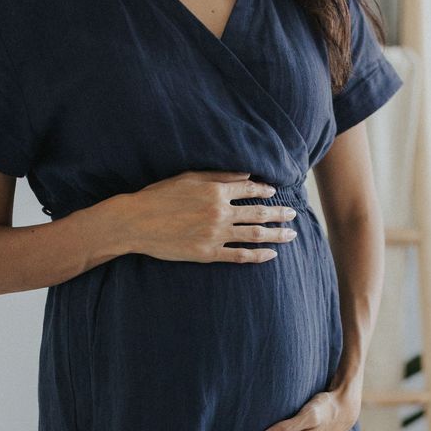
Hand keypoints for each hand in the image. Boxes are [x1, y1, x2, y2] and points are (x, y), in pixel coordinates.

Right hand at [120, 169, 297, 263]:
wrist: (137, 222)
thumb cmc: (159, 196)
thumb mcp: (189, 177)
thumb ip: (219, 176)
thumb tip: (246, 175)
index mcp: (215, 190)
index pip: (248, 189)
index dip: (264, 191)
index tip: (275, 193)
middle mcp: (219, 212)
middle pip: (257, 212)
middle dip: (278, 213)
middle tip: (293, 214)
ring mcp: (215, 234)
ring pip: (253, 234)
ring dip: (275, 234)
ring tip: (290, 234)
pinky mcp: (208, 254)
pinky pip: (239, 255)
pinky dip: (257, 255)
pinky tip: (271, 255)